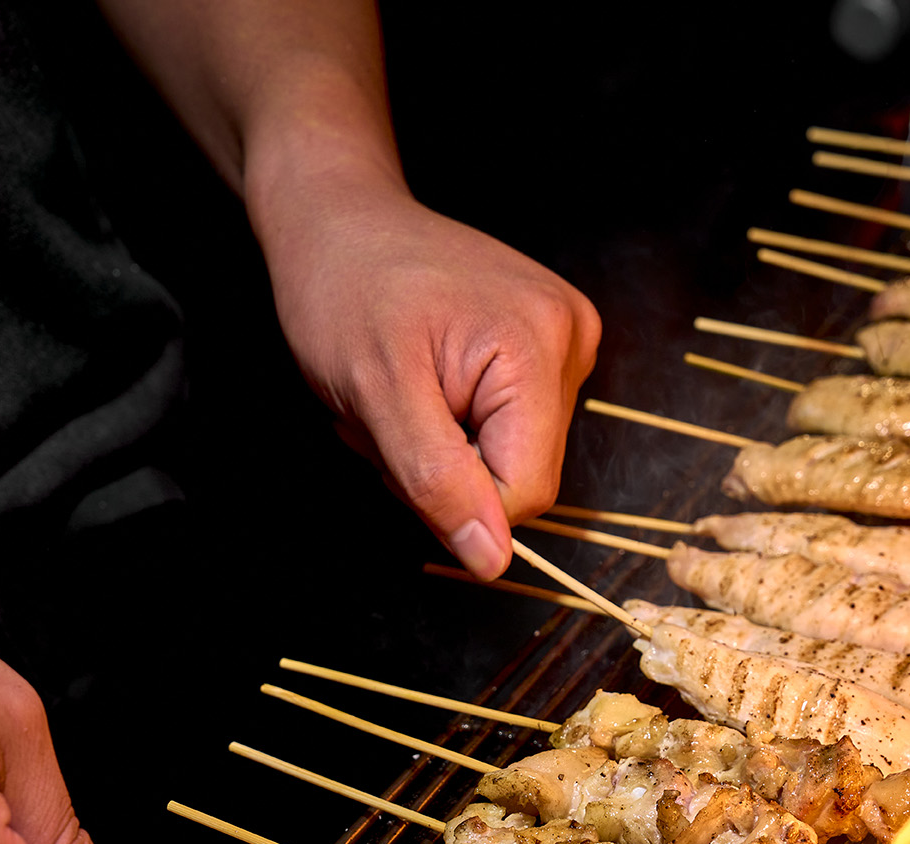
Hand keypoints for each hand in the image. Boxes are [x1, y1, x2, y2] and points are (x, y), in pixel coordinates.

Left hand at [255, 174, 600, 577]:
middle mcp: (571, 339)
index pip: (524, 492)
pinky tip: (423, 379)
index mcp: (538, 347)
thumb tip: (493, 560)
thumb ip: (438, 480)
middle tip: (390, 408)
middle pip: (521, 474)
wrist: (338, 217)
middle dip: (445, 466)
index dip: (452, 496)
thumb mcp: (374, 394)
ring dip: (443, 445)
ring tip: (403, 388)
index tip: (397, 441)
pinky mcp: (546, 343)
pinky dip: (453, 421)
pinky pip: (508, 425)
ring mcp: (564, 339)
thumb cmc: (343, 288)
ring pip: (511, 456)